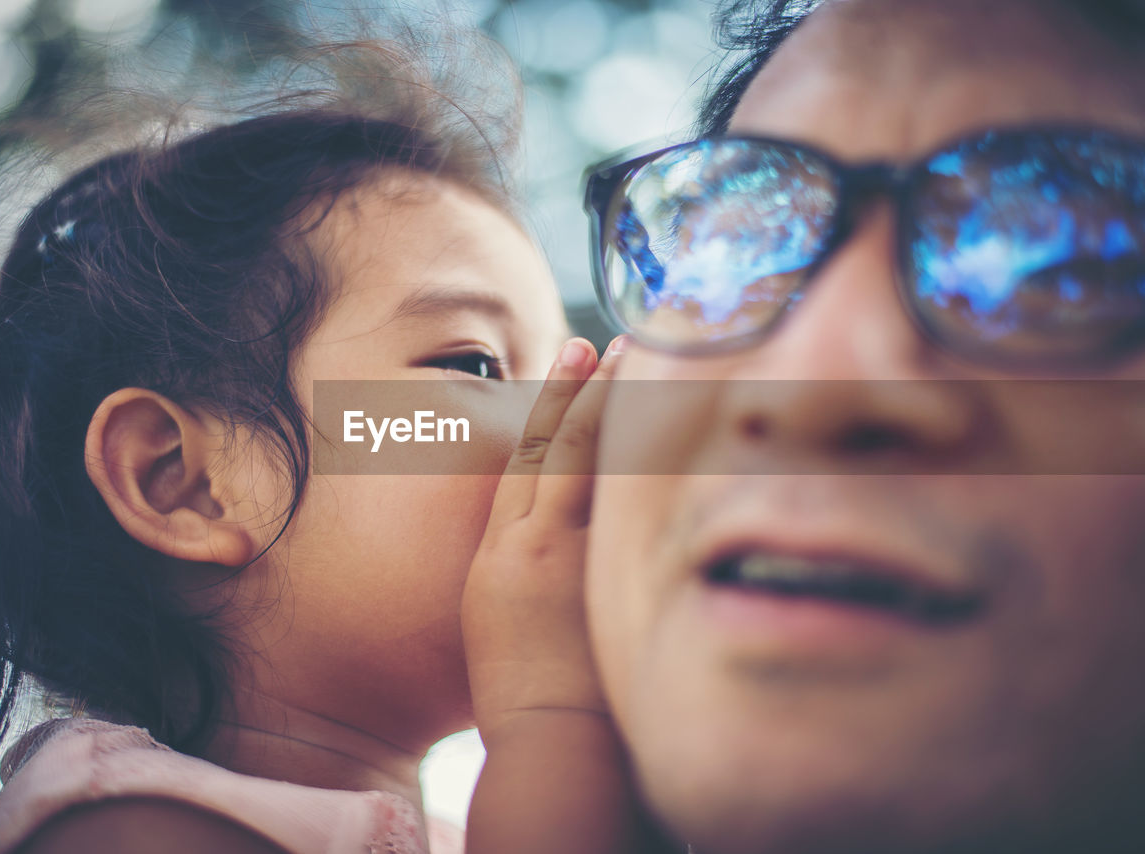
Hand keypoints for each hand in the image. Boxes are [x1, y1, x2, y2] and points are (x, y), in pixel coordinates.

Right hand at [462, 336, 624, 744]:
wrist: (551, 740)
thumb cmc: (528, 693)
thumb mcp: (502, 620)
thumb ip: (527, 569)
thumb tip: (555, 539)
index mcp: (500, 551)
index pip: (522, 458)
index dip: (546, 405)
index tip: (572, 361)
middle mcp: (531, 541)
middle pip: (551, 446)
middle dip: (578, 390)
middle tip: (607, 344)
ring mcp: (568, 553)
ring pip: (586, 459)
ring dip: (612, 405)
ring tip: (638, 360)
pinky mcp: (602, 573)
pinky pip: (618, 495)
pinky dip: (634, 450)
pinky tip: (660, 419)